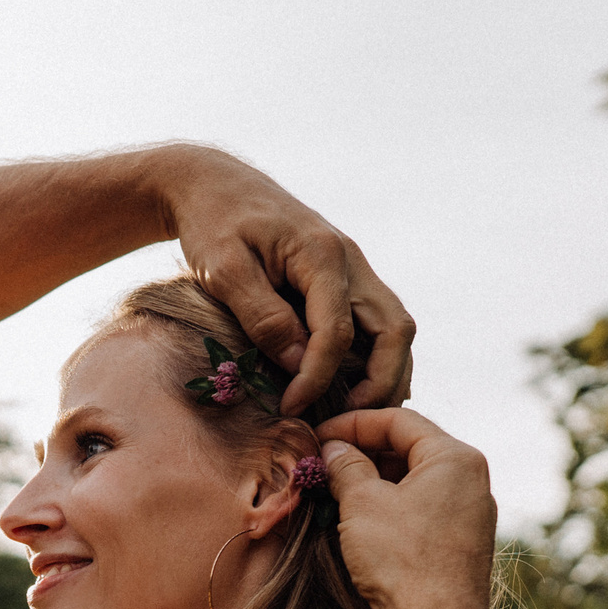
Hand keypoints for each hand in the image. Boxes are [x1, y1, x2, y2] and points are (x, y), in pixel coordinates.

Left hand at [160, 147, 416, 415]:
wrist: (215, 185)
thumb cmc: (213, 223)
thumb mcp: (223, 268)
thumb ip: (262, 315)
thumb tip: (298, 363)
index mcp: (322, 255)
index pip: (337, 332)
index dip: (318, 378)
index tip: (291, 408)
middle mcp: (351, 261)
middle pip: (393, 329)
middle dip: (380, 382)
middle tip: (350, 423)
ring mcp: (355, 269)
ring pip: (394, 327)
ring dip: (387, 373)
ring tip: (360, 416)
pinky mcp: (346, 279)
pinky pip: (378, 323)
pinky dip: (378, 359)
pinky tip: (357, 391)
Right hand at [316, 409, 493, 608]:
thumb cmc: (401, 558)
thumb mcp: (362, 502)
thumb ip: (346, 467)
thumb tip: (334, 450)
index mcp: (456, 458)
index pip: (399, 420)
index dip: (353, 424)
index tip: (318, 436)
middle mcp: (472, 482)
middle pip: (409, 449)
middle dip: (363, 454)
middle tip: (324, 465)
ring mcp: (470, 516)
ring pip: (414, 483)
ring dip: (373, 483)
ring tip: (335, 494)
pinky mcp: (461, 546)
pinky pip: (422, 511)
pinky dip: (390, 508)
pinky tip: (361, 523)